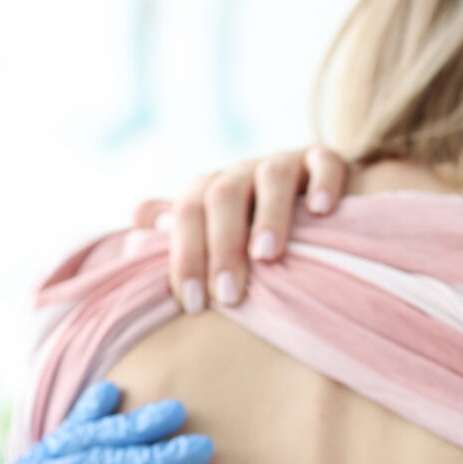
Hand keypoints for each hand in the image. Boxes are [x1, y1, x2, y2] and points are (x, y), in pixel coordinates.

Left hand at [131, 146, 349, 311]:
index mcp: (209, 191)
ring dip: (268, 215)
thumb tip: (138, 218)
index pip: (186, 214)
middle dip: (222, 246)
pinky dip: (323, 182)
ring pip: (271, 177)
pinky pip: (324, 162)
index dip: (185, 256)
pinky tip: (322, 211)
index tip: (192, 303)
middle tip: (228, 295)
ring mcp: (283, 163)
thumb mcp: (212, 234)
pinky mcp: (322, 160)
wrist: (308, 202)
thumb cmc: (250, 235)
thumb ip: (178, 229)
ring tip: (267, 256)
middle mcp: (241, 173)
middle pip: (222, 196)